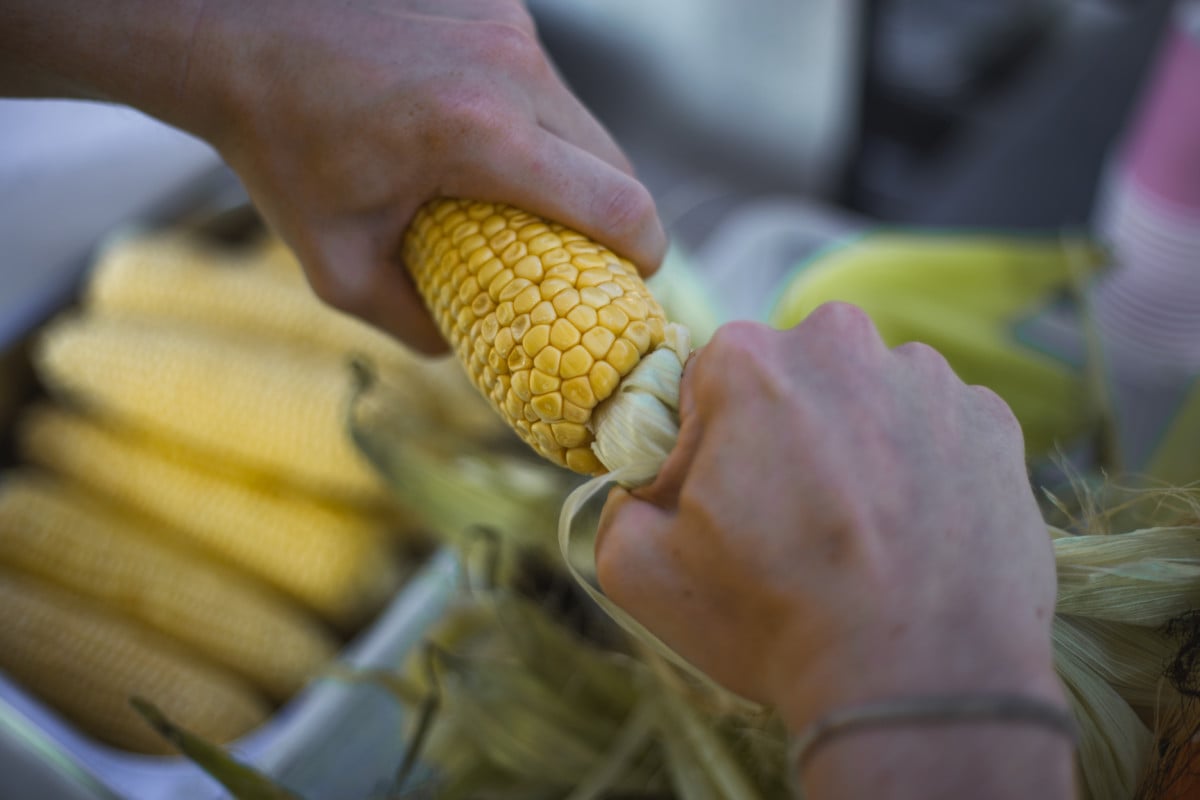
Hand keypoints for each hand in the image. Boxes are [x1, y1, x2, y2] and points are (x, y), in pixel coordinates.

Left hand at [181, 0, 665, 351]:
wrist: (234, 29)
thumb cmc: (278, 148)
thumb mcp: (337, 267)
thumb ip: (413, 323)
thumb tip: (465, 348)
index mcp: (480, 136)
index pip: (619, 204)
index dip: (643, 253)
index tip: (631, 279)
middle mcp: (510, 68)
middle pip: (615, 161)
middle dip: (611, 215)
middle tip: (578, 251)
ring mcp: (507, 25)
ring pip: (581, 118)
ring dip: (567, 164)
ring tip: (511, 192)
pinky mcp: (495, 2)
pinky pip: (541, 79)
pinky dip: (526, 116)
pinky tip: (470, 130)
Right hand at [595, 305, 1061, 729]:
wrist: (919, 682)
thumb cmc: (774, 621)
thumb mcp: (640, 569)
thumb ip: (621, 501)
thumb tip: (644, 485)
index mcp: (749, 362)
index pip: (705, 384)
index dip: (706, 448)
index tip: (725, 504)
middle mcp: (842, 345)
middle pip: (791, 379)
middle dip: (782, 435)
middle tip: (793, 522)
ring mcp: (929, 380)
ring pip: (867, 398)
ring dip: (856, 446)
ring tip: (859, 534)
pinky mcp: (993, 424)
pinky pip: (935, 428)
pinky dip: (921, 468)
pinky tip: (912, 534)